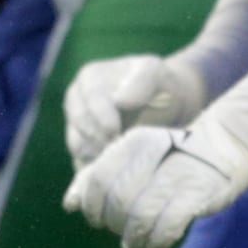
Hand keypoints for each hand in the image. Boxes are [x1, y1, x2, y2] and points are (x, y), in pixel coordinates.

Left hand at [63, 122, 247, 247]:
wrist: (222, 148)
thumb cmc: (167, 160)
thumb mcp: (132, 159)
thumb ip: (98, 177)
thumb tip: (69, 204)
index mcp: (131, 143)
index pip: (98, 177)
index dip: (91, 205)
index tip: (95, 219)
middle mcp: (152, 153)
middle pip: (118, 198)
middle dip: (113, 223)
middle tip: (119, 233)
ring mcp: (176, 173)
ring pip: (141, 214)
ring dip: (133, 237)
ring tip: (134, 244)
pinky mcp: (198, 194)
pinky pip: (168, 225)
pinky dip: (157, 241)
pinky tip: (154, 245)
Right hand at [64, 54, 204, 167]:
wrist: (170, 105)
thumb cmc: (162, 85)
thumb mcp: (157, 73)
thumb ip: (142, 81)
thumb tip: (119, 101)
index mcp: (90, 78)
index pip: (90, 102)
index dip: (103, 119)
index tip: (118, 132)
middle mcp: (77, 101)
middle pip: (79, 125)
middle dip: (100, 140)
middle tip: (124, 151)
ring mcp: (78, 126)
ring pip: (77, 146)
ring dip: (98, 156)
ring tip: (122, 162)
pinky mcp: (85, 149)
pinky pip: (82, 163)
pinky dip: (95, 171)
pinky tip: (115, 174)